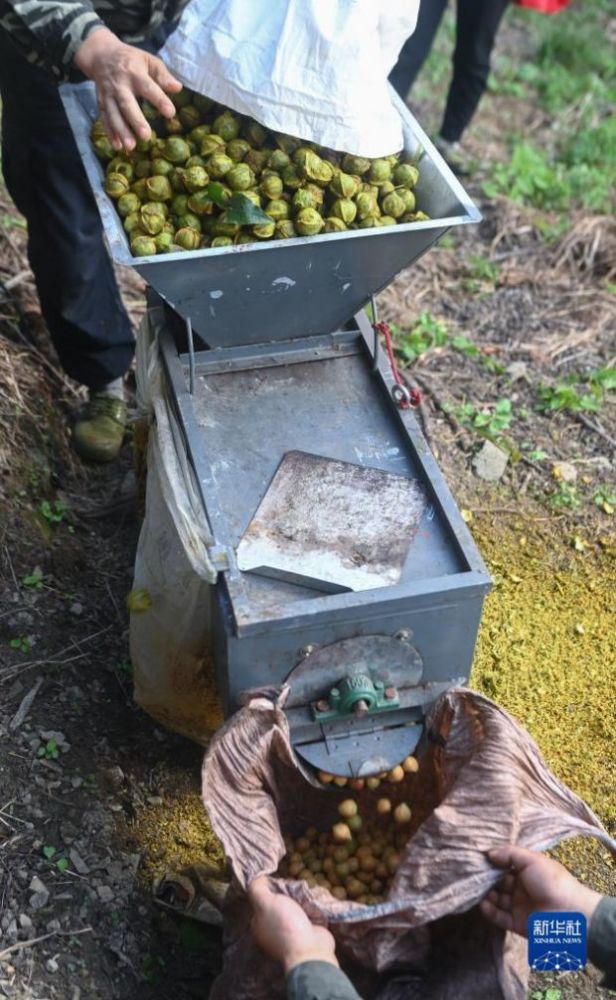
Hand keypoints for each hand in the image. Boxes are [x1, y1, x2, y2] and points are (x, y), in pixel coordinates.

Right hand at [74, 27, 181, 150]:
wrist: (101, 54)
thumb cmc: (131, 60)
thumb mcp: (148, 60)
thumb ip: (162, 75)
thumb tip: (178, 87)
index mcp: (134, 72)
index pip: (148, 87)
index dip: (159, 100)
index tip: (171, 113)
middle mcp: (120, 84)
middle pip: (127, 103)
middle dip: (136, 120)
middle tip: (146, 136)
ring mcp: (108, 94)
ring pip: (113, 114)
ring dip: (121, 131)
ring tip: (131, 147)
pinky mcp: (101, 102)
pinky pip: (104, 118)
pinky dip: (110, 133)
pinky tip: (117, 147)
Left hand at [248, 876, 338, 974]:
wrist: (310, 949)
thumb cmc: (285, 926)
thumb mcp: (265, 903)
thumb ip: (257, 888)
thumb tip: (258, 877)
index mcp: (259, 925)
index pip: (261, 900)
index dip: (269, 888)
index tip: (278, 881)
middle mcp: (273, 930)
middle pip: (279, 902)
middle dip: (287, 893)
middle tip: (294, 886)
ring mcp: (291, 932)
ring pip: (295, 906)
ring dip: (301, 898)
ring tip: (305, 891)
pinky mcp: (308, 931)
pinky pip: (308, 912)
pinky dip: (312, 906)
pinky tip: (314, 899)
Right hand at [480, 845, 601, 937]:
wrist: (570, 914)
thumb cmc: (552, 882)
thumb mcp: (532, 860)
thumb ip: (509, 854)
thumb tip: (489, 853)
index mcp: (528, 872)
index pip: (506, 865)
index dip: (493, 862)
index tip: (478, 858)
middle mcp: (522, 888)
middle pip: (499, 882)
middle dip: (486, 879)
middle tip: (472, 875)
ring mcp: (519, 906)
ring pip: (497, 899)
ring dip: (486, 894)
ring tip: (475, 889)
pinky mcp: (517, 923)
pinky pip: (499, 917)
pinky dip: (490, 911)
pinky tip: (482, 904)